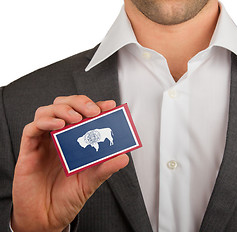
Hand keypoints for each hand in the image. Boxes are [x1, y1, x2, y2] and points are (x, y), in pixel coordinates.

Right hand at [11, 95, 128, 231]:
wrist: (46, 217)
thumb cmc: (67, 196)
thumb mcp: (91, 181)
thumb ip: (105, 168)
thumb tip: (124, 157)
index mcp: (75, 140)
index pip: (84, 114)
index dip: (96, 106)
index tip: (109, 106)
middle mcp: (59, 137)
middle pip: (65, 105)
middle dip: (79, 102)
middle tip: (92, 111)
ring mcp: (44, 141)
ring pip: (47, 111)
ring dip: (63, 109)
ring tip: (76, 118)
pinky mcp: (29, 149)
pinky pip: (32, 128)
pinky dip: (45, 121)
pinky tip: (58, 125)